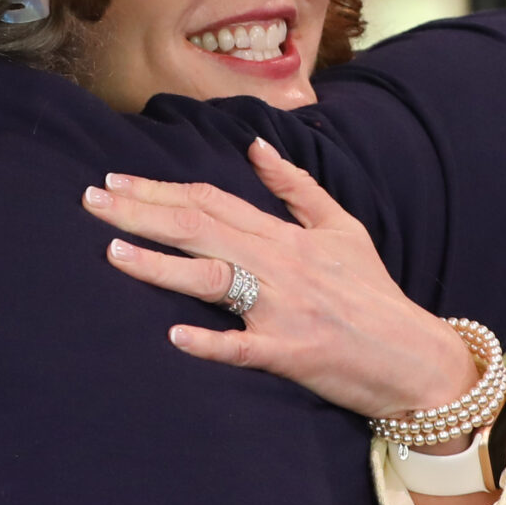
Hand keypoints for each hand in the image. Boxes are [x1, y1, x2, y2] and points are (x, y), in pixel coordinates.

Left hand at [81, 138, 480, 423]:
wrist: (414, 358)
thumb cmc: (373, 295)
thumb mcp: (343, 228)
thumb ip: (297, 189)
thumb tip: (256, 147)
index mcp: (286, 235)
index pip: (213, 200)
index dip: (161, 189)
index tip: (116, 181)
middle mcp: (280, 264)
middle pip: (200, 227)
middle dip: (141, 212)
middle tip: (91, 200)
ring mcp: (283, 308)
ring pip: (212, 278)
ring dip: (159, 264)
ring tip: (113, 252)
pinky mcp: (291, 353)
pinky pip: (243, 347)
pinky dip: (210, 342)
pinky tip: (173, 335)